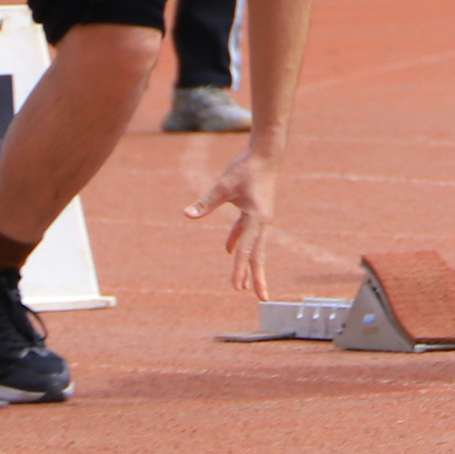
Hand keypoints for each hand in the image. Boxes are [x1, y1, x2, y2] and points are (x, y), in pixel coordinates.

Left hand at [186, 150, 278, 296]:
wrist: (266, 154)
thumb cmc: (246, 168)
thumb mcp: (224, 185)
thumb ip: (206, 202)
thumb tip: (187, 215)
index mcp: (257, 218)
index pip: (247, 250)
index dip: (240, 270)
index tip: (238, 288)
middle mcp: (262, 222)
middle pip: (258, 255)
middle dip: (258, 277)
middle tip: (261, 298)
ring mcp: (259, 218)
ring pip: (254, 247)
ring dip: (249, 265)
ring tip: (245, 285)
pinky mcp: (254, 212)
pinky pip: (245, 233)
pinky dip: (237, 243)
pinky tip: (227, 251)